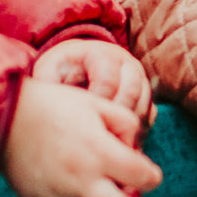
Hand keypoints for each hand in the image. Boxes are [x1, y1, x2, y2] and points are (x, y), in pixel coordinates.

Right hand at [3, 78, 160, 196]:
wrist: (4, 119)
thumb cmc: (56, 107)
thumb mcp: (100, 104)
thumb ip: (128, 126)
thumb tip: (136, 154)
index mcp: (100, 153)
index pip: (143, 178)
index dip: (152, 176)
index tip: (149, 172)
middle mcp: (81, 180)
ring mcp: (59, 196)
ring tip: (105, 188)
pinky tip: (79, 184)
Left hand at [33, 39, 154, 130]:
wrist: (77, 64)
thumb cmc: (61, 70)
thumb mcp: (49, 71)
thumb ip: (47, 83)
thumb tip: (48, 105)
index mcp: (101, 54)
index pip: (108, 80)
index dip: (96, 103)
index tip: (82, 121)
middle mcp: (126, 63)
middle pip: (132, 91)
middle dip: (115, 117)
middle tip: (97, 137)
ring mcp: (139, 77)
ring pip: (144, 103)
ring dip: (128, 126)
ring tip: (107, 142)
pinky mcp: (145, 93)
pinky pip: (149, 113)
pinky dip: (137, 130)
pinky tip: (119, 142)